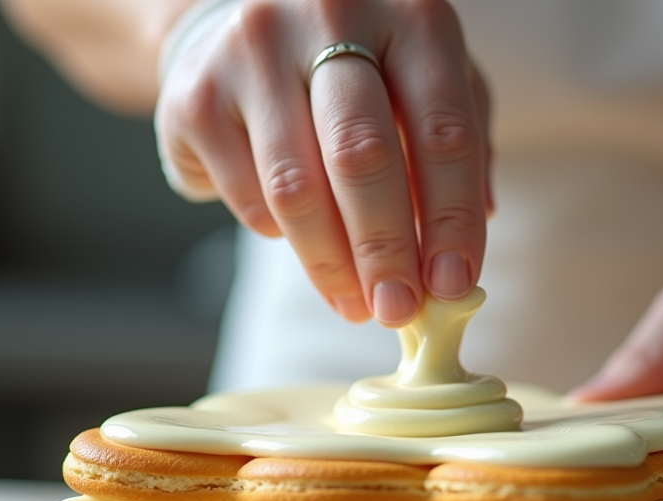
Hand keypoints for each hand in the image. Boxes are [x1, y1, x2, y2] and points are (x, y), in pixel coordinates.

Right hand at [156, 0, 491, 325]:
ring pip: (297, 189)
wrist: (244, 16)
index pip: (443, 133)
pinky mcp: (196, 95)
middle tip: (399, 310)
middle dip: (386, 251)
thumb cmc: (362, 62)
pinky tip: (306, 244)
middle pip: (362, 158)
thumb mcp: (427, 81)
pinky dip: (284, 238)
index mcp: (409, 14)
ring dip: (332, 265)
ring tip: (357, 305)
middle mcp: (328, 14)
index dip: (452, 220)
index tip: (454, 284)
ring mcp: (252, 51)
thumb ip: (462, 148)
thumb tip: (466, 246)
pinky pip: (250, 197)